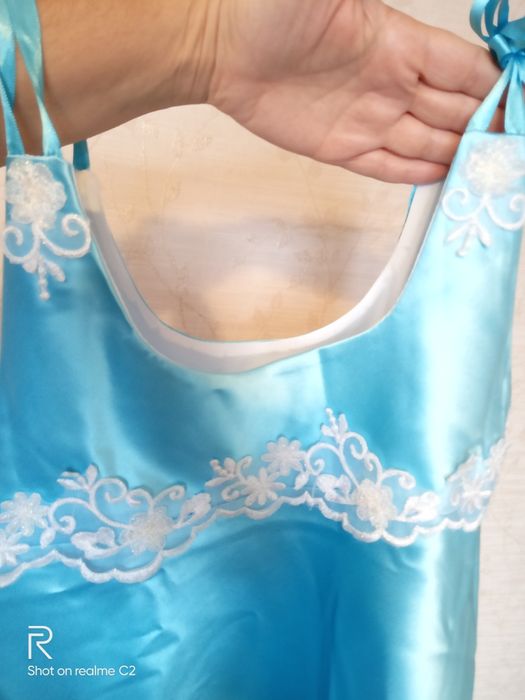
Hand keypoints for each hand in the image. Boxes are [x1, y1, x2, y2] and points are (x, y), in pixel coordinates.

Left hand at [207, 0, 502, 183]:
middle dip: (485, 127)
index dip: (495, 86)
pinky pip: (388, 165)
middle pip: (453, 110)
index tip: (517, 105)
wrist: (222, 48)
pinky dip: (416, 174)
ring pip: (426, 142)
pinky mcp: (341, 148)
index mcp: (399, 43)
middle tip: (508, 152)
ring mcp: (367, 118)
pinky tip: (444, 181)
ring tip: (489, 176)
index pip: (463, 68)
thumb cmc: (271, 10)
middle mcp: (391, 84)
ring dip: (457, 156)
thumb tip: (406, 4)